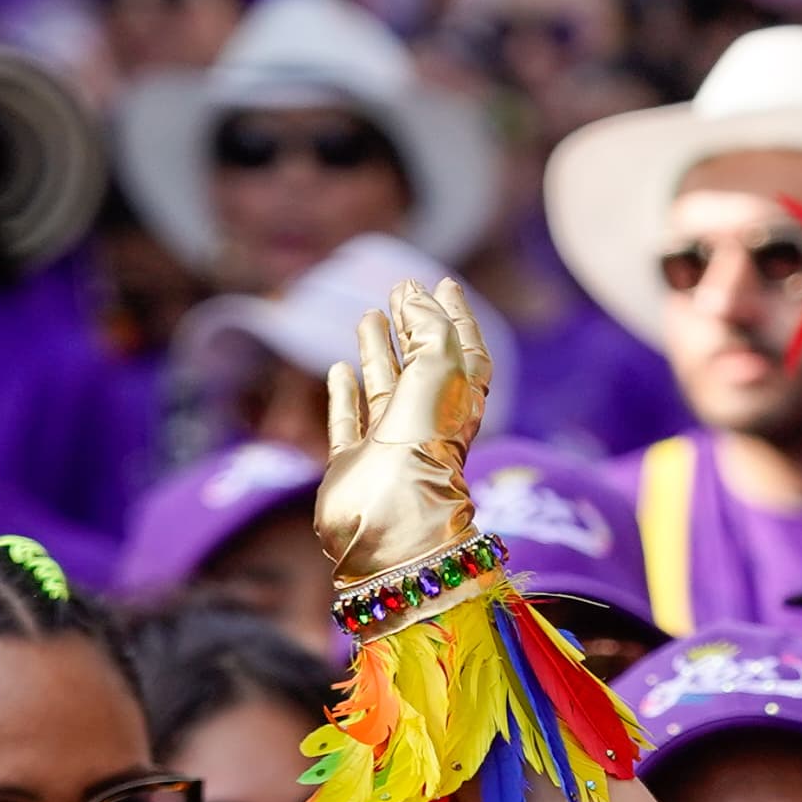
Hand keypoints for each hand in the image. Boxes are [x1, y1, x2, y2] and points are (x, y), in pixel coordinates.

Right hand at [316, 276, 492, 585]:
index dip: (455, 315)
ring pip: (387, 389)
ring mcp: (389, 448)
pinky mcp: (354, 469)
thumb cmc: (424, 441)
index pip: (463, 349)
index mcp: (458, 404)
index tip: (443, 282)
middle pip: (424, 365)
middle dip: (414, 327)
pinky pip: (350, 424)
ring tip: (367, 315)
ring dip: (378, 352)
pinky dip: (345, 396)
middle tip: (399, 290)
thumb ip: (431, 326)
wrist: (392, 519)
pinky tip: (338, 369)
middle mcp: (427, 425)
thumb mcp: (439, 368)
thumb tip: (416, 292)